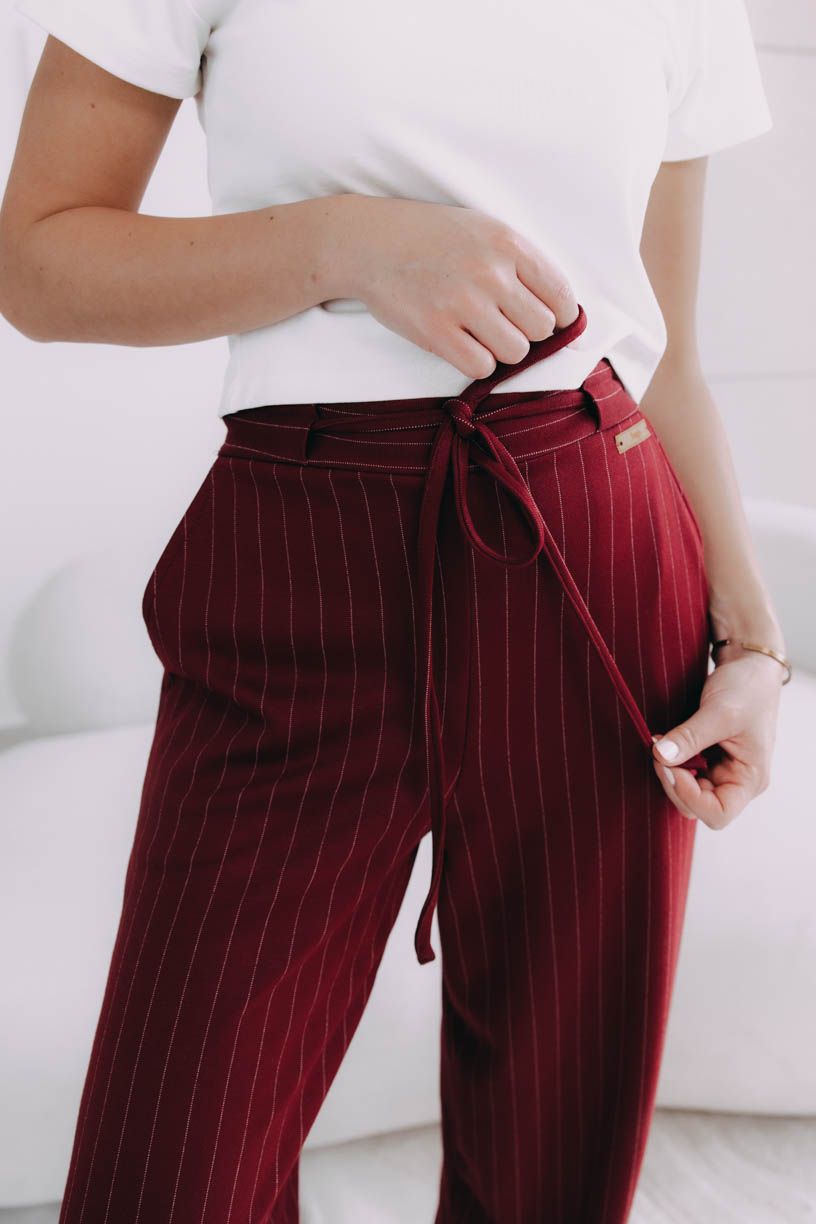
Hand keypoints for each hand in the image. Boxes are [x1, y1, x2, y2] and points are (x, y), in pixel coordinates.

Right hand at [331, 194, 579, 379]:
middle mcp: (490, 272)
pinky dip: (476, 362)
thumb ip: (521, 263)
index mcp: (509, 243)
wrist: (368, 242)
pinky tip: (461, 343)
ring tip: (478, 332)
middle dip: (525, 331)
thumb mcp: (483, 230)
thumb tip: (562, 312)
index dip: (560, 316)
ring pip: (515, 352)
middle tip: (500, 322)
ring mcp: (462, 303)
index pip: (561, 296)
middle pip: (542, 329)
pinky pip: (481, 367)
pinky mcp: (436, 331)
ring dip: (501, 349)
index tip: (544, 320)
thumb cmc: (430, 238)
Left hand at [650, 648, 784, 828]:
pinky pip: (683, 774)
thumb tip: (661, 755)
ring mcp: (720, 772)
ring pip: (685, 793)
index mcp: (750, 779)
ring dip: (668, 772)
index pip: (718, 814)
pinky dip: (669, 762)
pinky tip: (664, 742)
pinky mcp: (707, 760)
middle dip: (673, 782)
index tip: (672, 766)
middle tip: (657, 750)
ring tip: (660, 743)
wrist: (749, 666)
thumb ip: (690, 737)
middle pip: (696, 806)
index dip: (690, 797)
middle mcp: (736, 781)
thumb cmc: (747, 689)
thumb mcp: (720, 712)